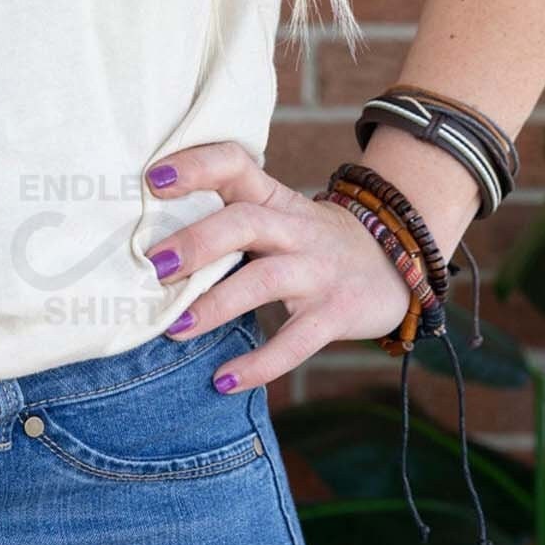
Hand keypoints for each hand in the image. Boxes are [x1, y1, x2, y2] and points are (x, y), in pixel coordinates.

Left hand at [143, 141, 411, 393]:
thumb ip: (227, 219)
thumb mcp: (278, 215)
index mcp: (273, 198)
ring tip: (174, 329)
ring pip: (265, 281)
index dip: (197, 166)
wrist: (398, 261)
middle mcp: (295, 228)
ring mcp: (318, 271)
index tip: (154, 178)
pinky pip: (296, 342)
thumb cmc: (310, 241)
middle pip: (244, 222)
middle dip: (197, 242)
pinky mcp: (336, 314)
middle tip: (154, 266)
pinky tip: (223, 381)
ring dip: (216, 304)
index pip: (235, 163)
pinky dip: (259, 364)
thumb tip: (146, 243)